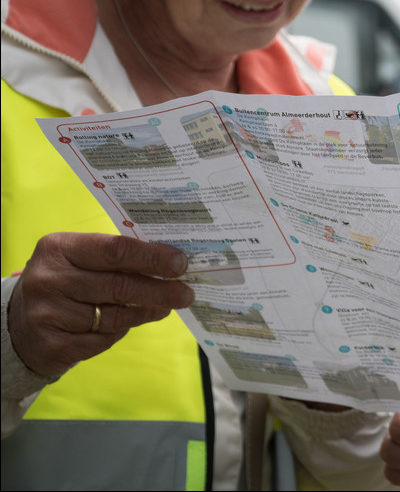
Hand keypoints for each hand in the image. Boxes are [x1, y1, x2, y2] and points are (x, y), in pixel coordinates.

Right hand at [7, 232, 192, 376]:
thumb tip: (170, 263)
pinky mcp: (53, 346)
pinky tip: (128, 323)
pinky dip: (121, 331)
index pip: (115, 250)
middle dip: (159, 290)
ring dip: (146, 311)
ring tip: (165, 307)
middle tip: (185, 293)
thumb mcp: (80, 260)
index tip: (180, 264)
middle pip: (119, 286)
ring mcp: (47, 315)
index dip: (152, 257)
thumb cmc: (63, 282)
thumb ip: (117, 258)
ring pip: (115, 316)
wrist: (18, 323)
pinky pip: (103, 340)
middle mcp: (49, 280)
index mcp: (58, 248)